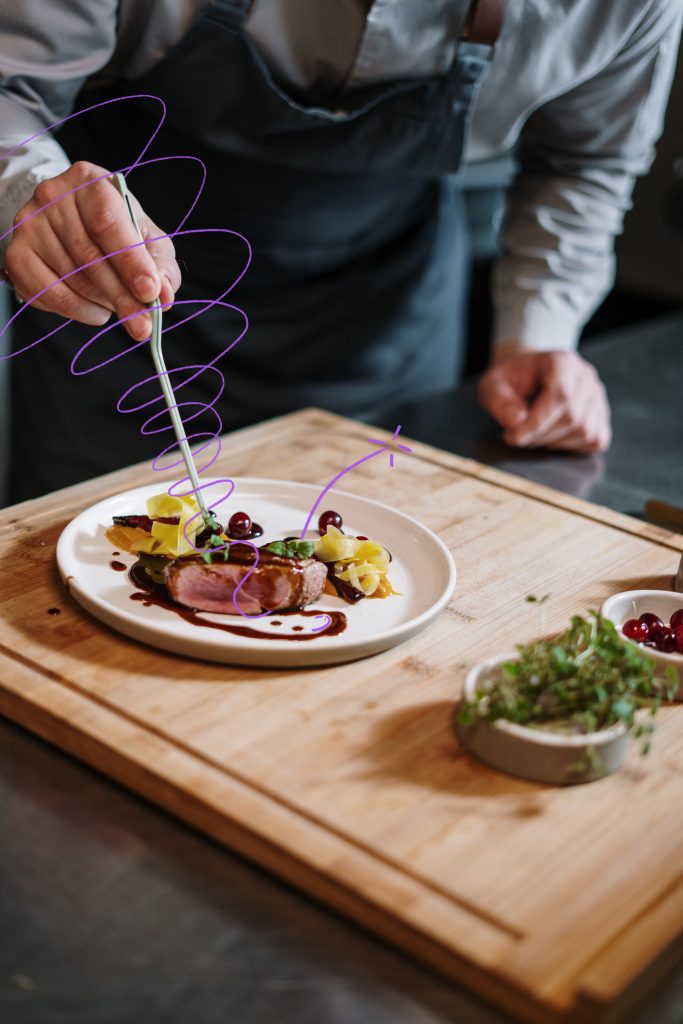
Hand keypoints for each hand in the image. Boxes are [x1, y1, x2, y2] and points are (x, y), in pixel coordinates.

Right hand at [5, 161, 180, 339]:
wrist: (66, 221)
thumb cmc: (115, 229)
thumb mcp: (145, 237)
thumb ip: (160, 264)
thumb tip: (163, 293)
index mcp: (89, 181)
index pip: (108, 223)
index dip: (131, 261)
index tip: (150, 292)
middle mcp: (52, 196)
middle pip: (90, 256)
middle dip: (122, 297)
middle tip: (143, 325)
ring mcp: (29, 225)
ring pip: (72, 279)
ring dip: (103, 303)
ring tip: (120, 307)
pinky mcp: (16, 255)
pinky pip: (50, 294)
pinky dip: (79, 311)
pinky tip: (96, 310)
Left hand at [478, 346, 610, 453]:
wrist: (527, 376)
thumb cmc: (511, 381)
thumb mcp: (493, 385)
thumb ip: (501, 403)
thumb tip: (518, 424)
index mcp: (562, 362)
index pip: (560, 395)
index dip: (537, 423)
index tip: (513, 437)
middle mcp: (586, 377)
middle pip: (573, 417)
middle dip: (541, 435)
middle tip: (518, 436)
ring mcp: (597, 396)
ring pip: (585, 431)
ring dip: (554, 443)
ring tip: (533, 434)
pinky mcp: (601, 415)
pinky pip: (596, 439)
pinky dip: (573, 447)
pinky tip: (552, 438)